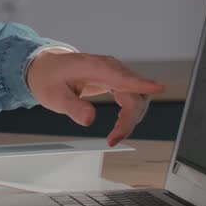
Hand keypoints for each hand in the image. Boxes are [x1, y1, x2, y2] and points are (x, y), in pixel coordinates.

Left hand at [25, 51, 164, 146]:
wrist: (46, 68)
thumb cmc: (49, 78)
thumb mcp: (54, 97)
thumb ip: (72, 108)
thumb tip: (90, 120)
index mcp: (94, 67)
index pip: (122, 77)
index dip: (141, 84)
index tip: (158, 88)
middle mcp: (109, 67)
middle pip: (134, 93)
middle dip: (129, 119)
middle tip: (114, 139)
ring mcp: (115, 73)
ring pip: (138, 97)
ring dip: (131, 118)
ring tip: (114, 135)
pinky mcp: (117, 80)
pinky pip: (132, 97)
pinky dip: (129, 114)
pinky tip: (119, 126)